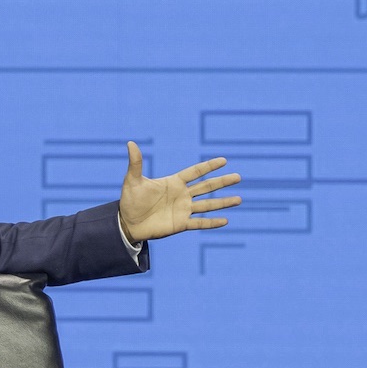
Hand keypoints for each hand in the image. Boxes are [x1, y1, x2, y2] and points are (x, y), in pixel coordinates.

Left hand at [117, 141, 241, 242]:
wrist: (128, 223)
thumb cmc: (130, 200)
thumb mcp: (133, 181)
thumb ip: (136, 163)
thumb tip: (130, 143)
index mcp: (174, 182)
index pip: (195, 172)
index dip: (209, 166)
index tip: (224, 161)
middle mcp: (182, 195)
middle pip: (207, 187)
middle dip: (222, 182)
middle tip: (238, 177)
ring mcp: (183, 210)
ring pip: (208, 204)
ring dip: (223, 202)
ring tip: (239, 199)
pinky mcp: (181, 224)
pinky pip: (200, 223)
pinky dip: (212, 222)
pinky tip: (225, 221)